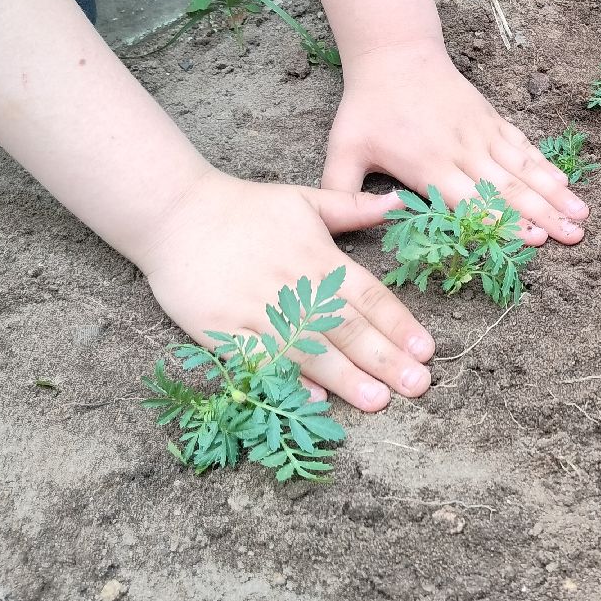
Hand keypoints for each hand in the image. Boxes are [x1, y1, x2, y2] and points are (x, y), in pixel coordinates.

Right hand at [135, 170, 434, 411]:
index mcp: (317, 256)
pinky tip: (313, 398)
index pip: (367, 294)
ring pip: (308, 348)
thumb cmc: (244, 207)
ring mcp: (256, 309)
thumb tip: (400, 203)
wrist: (174, 213)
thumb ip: (352, 208)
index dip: (398, 324)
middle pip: (346, 327)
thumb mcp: (303, 199)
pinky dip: (285, 378)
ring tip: (378, 400)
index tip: (426, 350)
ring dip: (346, 377)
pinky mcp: (221, 329)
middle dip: (385, 358)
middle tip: (418, 386)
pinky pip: (259, 359)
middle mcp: (292, 285)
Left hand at [321, 43, 587, 244]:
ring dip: (554, 194)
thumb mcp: (343, 150)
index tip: (534, 238)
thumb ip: (342, 193)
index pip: (471, 199)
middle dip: (544, 214)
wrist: (395, 56)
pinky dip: (545, 165)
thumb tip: (344, 230)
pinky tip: (565, 183)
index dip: (504, 220)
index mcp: (429, 166)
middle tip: (574, 237)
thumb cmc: (368, 108)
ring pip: (524, 169)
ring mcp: (481, 134)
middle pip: (509, 188)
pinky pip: (522, 146)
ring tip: (582, 215)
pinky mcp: (491, 120)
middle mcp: (462, 151)